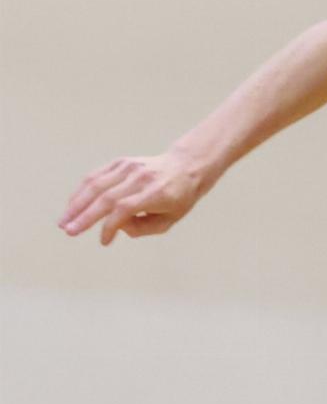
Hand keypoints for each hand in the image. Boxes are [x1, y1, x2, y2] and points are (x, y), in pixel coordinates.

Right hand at [58, 147, 220, 243]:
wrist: (185, 167)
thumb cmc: (178, 199)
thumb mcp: (169, 220)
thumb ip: (143, 228)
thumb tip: (116, 227)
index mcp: (157, 193)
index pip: (125, 208)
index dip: (110, 226)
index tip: (104, 242)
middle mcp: (140, 178)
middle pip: (106, 197)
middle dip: (84, 216)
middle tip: (69, 231)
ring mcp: (129, 167)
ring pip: (96, 184)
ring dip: (76, 204)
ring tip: (64, 221)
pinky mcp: (120, 162)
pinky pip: (96, 176)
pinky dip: (82, 191)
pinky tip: (72, 205)